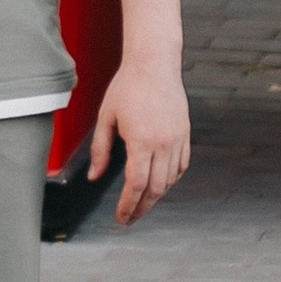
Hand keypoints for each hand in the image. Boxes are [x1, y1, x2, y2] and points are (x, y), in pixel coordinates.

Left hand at [86, 52, 189, 223]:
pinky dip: (171, 179)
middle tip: (130, 218)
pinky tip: (159, 182)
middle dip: (141, 207)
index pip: (136, 185)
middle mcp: (163, 144)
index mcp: (141, 140)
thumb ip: (100, 150)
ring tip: (141, 202)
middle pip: (155, 189)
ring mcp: (177, 139)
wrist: (154, 63)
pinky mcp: (185, 134)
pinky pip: (181, 166)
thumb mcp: (106, 117)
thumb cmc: (127, 87)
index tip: (121, 217)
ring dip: (155, 195)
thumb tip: (94, 177)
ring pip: (170, 180)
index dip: (128, 206)